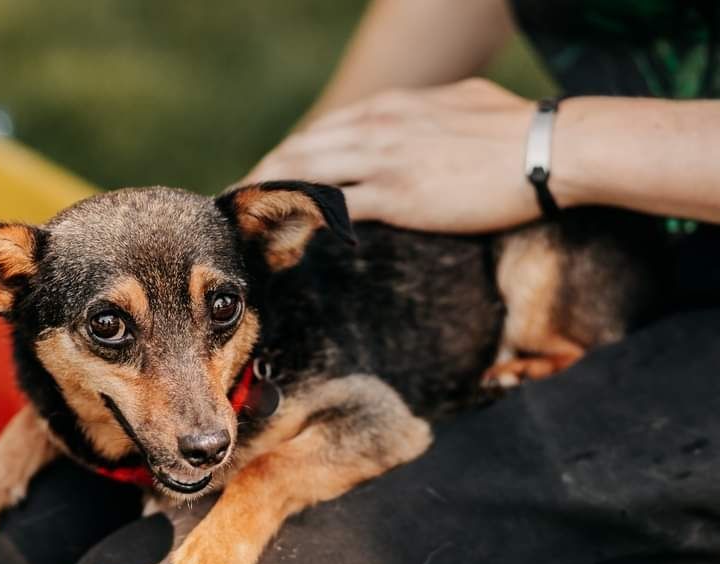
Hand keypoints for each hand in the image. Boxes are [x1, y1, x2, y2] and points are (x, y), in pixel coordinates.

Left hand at [245, 79, 539, 233]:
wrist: (550, 149)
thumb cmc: (517, 127)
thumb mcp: (463, 102)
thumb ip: (428, 111)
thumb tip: (421, 116)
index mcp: (389, 108)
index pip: (322, 132)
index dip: (289, 157)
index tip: (270, 178)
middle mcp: (376, 128)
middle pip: (299, 151)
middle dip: (262, 177)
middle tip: (238, 204)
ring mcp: (383, 160)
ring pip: (305, 174)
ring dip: (269, 198)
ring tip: (245, 222)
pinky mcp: (397, 195)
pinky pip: (332, 206)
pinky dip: (302, 218)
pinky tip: (283, 235)